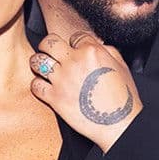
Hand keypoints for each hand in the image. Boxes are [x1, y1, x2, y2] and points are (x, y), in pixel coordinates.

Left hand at [29, 31, 142, 151]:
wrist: (119, 123)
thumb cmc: (123, 97)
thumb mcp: (121, 65)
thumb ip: (106, 50)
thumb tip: (95, 45)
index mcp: (91, 51)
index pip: (74, 36)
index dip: (74, 43)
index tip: (75, 50)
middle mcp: (74, 62)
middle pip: (48, 42)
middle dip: (47, 45)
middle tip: (51, 53)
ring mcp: (62, 79)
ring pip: (36, 61)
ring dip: (39, 64)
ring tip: (44, 69)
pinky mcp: (54, 98)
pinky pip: (35, 85)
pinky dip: (38, 85)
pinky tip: (45, 87)